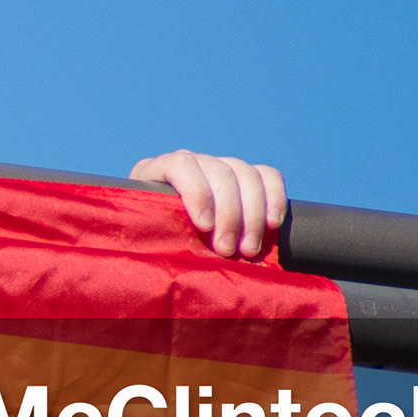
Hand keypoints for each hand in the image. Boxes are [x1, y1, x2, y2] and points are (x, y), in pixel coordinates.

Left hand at [130, 148, 289, 258]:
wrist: (159, 240)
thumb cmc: (148, 242)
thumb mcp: (143, 235)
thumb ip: (152, 234)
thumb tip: (169, 254)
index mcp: (157, 170)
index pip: (182, 165)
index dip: (197, 192)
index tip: (204, 226)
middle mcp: (192, 162)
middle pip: (220, 173)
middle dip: (229, 214)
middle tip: (228, 250)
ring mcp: (221, 165)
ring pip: (246, 175)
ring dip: (253, 214)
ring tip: (249, 249)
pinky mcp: (246, 176)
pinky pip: (268, 176)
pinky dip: (274, 198)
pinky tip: (272, 225)